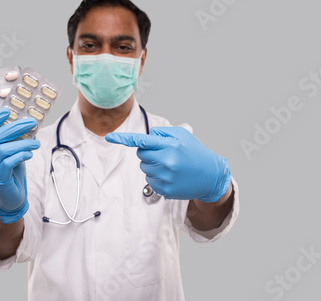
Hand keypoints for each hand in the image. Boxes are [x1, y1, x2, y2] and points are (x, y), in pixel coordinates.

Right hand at [0, 108, 40, 222]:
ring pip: (3, 150)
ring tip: (36, 143)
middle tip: (31, 124)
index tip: (8, 111)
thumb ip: (10, 139)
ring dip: (23, 143)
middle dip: (15, 128)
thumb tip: (23, 121)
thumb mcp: (9, 152)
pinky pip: (9, 162)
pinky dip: (21, 155)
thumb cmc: (10, 172)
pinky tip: (29, 154)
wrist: (11, 197)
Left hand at [105, 127, 230, 201]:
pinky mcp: (165, 189)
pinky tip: (170, 176)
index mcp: (170, 145)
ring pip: (144, 168)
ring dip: (152, 165)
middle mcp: (167, 161)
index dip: (123, 139)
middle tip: (164, 154)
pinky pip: (149, 180)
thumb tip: (146, 136)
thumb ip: (162, 132)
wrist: (211, 175)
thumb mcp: (182, 136)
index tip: (109, 137)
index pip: (143, 141)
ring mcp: (165, 176)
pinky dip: (156, 177)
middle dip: (148, 153)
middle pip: (141, 154)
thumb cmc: (195, 153)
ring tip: (170, 165)